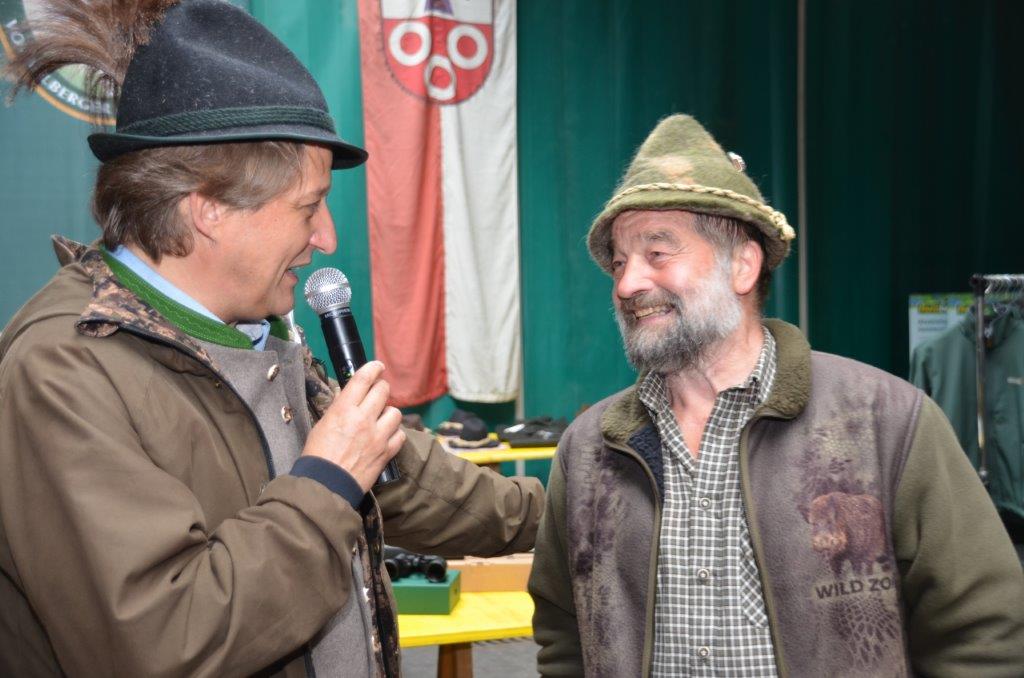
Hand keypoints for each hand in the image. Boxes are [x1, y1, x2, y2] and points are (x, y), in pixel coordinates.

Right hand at [301, 361, 404, 491]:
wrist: (325, 485)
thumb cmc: (318, 456)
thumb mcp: (323, 424)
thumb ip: (340, 409)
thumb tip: (351, 397)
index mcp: (344, 409)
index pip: (364, 379)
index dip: (373, 368)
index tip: (378, 367)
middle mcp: (364, 419)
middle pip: (383, 391)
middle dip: (381, 388)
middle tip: (378, 392)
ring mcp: (378, 436)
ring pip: (395, 412)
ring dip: (389, 413)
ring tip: (381, 418)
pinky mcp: (386, 452)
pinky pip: (400, 435)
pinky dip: (395, 434)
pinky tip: (386, 436)